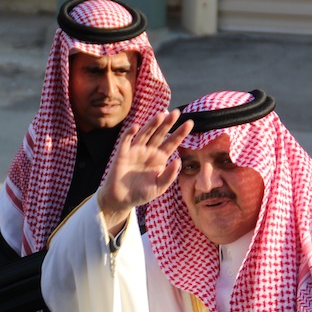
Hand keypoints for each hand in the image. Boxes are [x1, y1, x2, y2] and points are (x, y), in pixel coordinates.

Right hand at [98, 110, 192, 233]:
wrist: (121, 199)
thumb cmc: (141, 193)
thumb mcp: (159, 187)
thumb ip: (169, 176)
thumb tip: (178, 162)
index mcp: (160, 158)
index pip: (172, 143)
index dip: (180, 133)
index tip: (190, 123)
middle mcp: (149, 151)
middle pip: (160, 134)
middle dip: (168, 123)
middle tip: (176, 112)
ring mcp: (136, 151)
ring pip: (145, 134)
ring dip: (152, 125)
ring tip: (160, 115)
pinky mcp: (123, 154)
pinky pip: (126, 141)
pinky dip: (130, 133)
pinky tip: (135, 127)